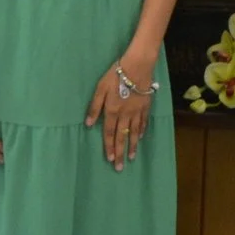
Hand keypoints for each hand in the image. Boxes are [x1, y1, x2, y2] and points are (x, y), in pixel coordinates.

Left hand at [86, 49, 157, 169]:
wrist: (137, 66)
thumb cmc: (115, 75)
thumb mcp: (100, 88)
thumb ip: (94, 107)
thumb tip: (89, 124)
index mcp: (112, 111)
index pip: (109, 133)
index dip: (109, 146)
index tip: (109, 159)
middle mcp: (125, 115)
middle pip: (122, 136)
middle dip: (120, 153)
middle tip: (120, 167)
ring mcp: (137, 111)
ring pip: (134, 132)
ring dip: (132, 146)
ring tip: (131, 158)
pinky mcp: (145, 106)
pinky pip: (143, 122)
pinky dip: (141, 132)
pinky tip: (140, 138)